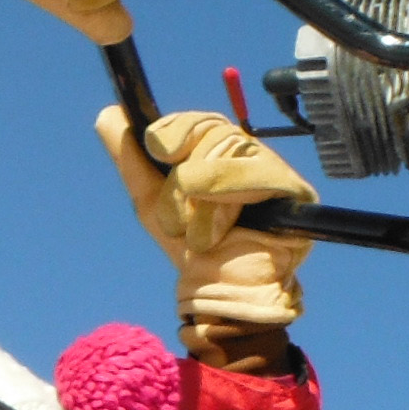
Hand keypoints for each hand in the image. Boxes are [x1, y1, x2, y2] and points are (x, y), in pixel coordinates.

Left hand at [97, 107, 317, 329]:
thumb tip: (110, 114)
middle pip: (217, 132)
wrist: (220, 295)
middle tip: (176, 218)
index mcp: (223, 155)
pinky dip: (225, 200)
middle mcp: (253, 157)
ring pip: (231, 151)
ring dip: (201, 200)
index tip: (156, 147)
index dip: (178, 128)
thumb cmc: (193, 251)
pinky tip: (216, 232)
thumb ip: (131, 161)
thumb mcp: (153, 203)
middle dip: (183, 177)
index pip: (204, 123)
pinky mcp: (298, 192)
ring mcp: (278, 172)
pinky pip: (259, 173)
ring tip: (199, 237)